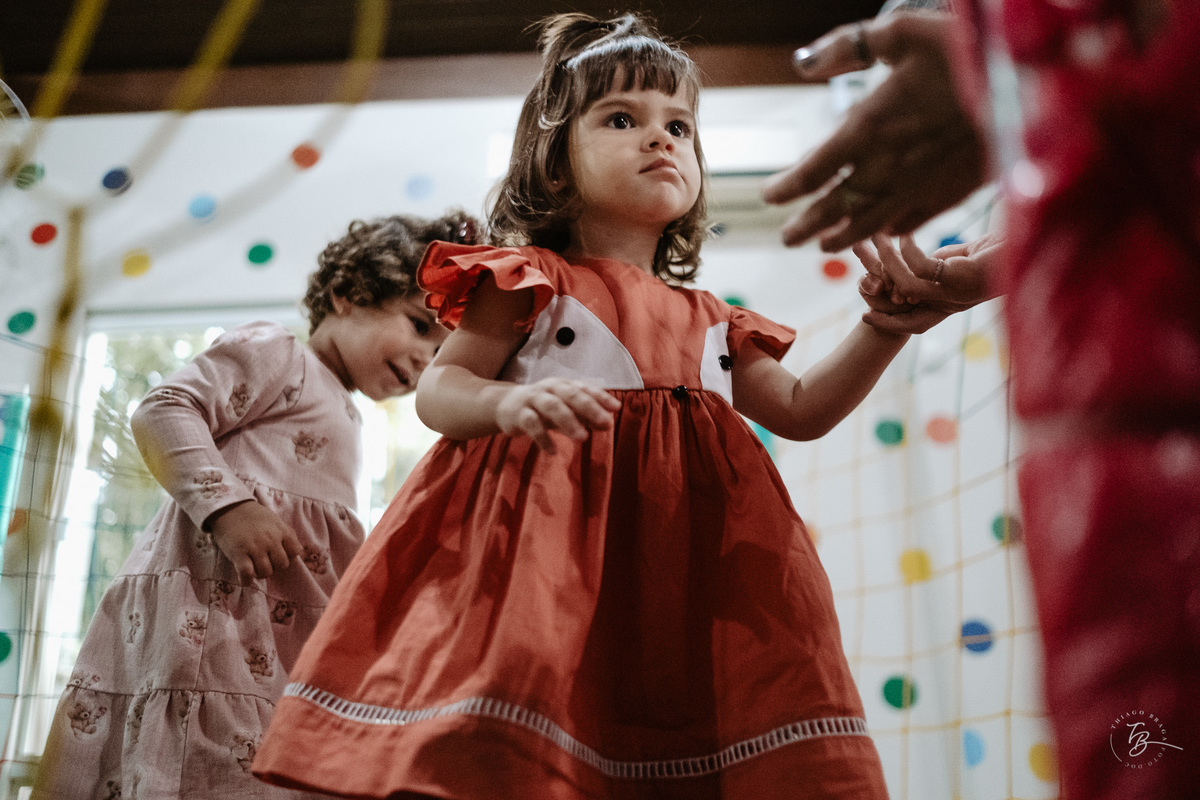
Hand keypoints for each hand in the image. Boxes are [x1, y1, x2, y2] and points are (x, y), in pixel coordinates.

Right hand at [208, 500, 302, 582]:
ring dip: (260, 573)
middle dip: (274, 566)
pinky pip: (247, 575)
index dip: (287, 556)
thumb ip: (286, 535)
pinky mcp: (238, 554)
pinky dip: (246, 580)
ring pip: (266, 572)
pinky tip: (245, 578)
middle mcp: (271, 540)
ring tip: (253, 567)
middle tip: (264, 561)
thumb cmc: (253, 516)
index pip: (295, 552)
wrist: (228, 507)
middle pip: (282, 565)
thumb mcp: (275, 520)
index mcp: (282, 531)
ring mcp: (255, 547)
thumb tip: (297, 551)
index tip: (278, 554)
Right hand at [495, 378, 621, 453]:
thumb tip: (608, 424)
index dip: (600, 397)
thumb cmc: (542, 407)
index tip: (616, 408)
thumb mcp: (565, 409)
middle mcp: (549, 388)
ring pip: (552, 406)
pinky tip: (553, 451)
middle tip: (605, 422)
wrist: (505, 405)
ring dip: (568, 421)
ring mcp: (533, 399)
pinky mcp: (519, 414)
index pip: (584, 388)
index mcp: (563, 385)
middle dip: (589, 408)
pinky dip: (543, 438)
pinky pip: (532, 424)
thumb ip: (585, 416)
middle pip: (570, 395)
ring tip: (583, 438)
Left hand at [762, 12, 986, 250]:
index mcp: (866, 128)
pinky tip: (881, 234)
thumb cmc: (963, 49)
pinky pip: (910, 222)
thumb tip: (803, 64)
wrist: (1031, 84)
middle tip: (787, 238)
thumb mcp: (899, 32)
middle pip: (833, 207)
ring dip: (841, 237)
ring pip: (868, 223)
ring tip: (822, 247)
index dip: (786, 188)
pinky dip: (889, 231)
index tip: (769, 197)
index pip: (811, 172)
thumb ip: (846, 47)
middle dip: (806, 224)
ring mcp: (918, 186)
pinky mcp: (951, 195)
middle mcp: (885, 167)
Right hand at [853, 232, 1001, 333]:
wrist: (1036, 238)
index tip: (866, 311)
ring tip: (879, 239)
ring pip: (907, 287)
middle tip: (860, 281)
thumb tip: (913, 262)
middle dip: (880, 304)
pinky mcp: (964, 276)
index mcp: (954, 303)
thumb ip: (936, 265)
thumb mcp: (961, 258)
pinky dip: (907, 250)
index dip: (889, 322)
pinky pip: (922, 267)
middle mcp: (955, 304)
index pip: (915, 324)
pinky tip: (906, 233)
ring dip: (887, 263)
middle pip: (908, 318)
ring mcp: (960, 293)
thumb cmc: (1001, 246)